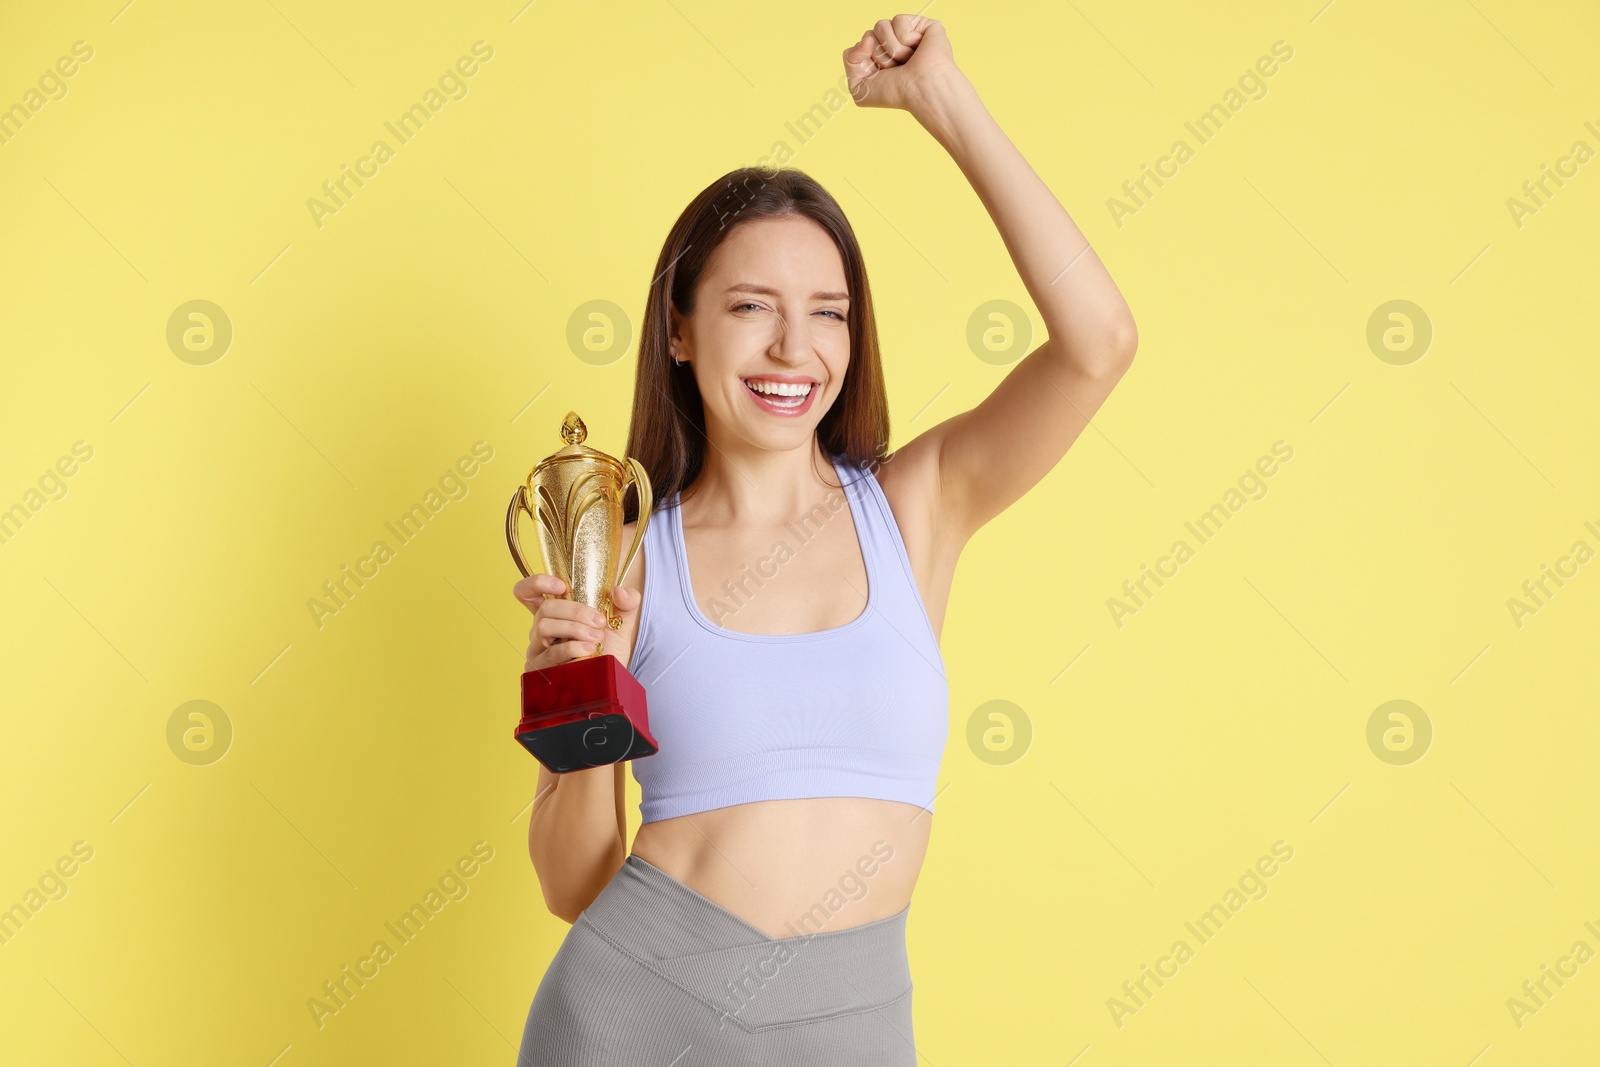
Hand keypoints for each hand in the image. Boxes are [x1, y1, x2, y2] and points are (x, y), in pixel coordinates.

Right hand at [513, 573, 641, 671]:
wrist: (612, 676)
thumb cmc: (609, 647)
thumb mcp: (621, 621)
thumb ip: (627, 601)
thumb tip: (619, 592)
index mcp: (553, 613)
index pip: (527, 592)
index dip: (537, 583)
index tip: (562, 586)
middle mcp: (540, 629)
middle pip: (545, 608)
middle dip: (574, 610)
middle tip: (599, 620)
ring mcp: (537, 650)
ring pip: (544, 627)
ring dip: (574, 629)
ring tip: (597, 637)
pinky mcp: (539, 669)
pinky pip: (551, 652)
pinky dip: (572, 648)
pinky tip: (589, 651)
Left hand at [842, 15, 960, 114]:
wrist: (921, 89)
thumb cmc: (895, 93)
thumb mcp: (859, 87)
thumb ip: (850, 61)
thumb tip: (865, 38)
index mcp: (877, 58)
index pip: (858, 46)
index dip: (865, 61)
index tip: (881, 75)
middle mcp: (891, 44)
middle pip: (867, 35)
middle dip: (879, 55)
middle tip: (897, 69)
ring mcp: (905, 33)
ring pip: (880, 25)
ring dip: (892, 48)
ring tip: (908, 60)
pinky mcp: (920, 23)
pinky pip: (898, 20)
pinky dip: (905, 38)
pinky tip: (918, 48)